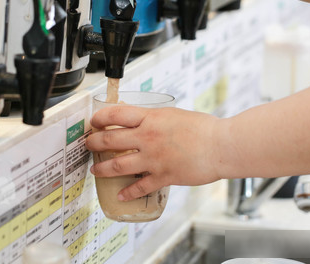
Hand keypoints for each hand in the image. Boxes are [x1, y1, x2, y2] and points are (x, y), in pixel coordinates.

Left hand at [86, 105, 221, 200]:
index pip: (115, 114)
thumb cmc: (203, 128)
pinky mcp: (163, 176)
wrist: (221, 145)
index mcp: (150, 118)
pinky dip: (128, 192)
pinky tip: (121, 195)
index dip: (100, 117)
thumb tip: (140, 118)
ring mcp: (153, 158)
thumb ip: (154, 117)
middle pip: (110, 139)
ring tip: (95, 170)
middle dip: (94, 143)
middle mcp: (147, 137)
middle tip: (88, 145)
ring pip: (118, 165)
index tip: (94, 121)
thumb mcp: (173, 114)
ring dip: (103, 169)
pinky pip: (140, 186)